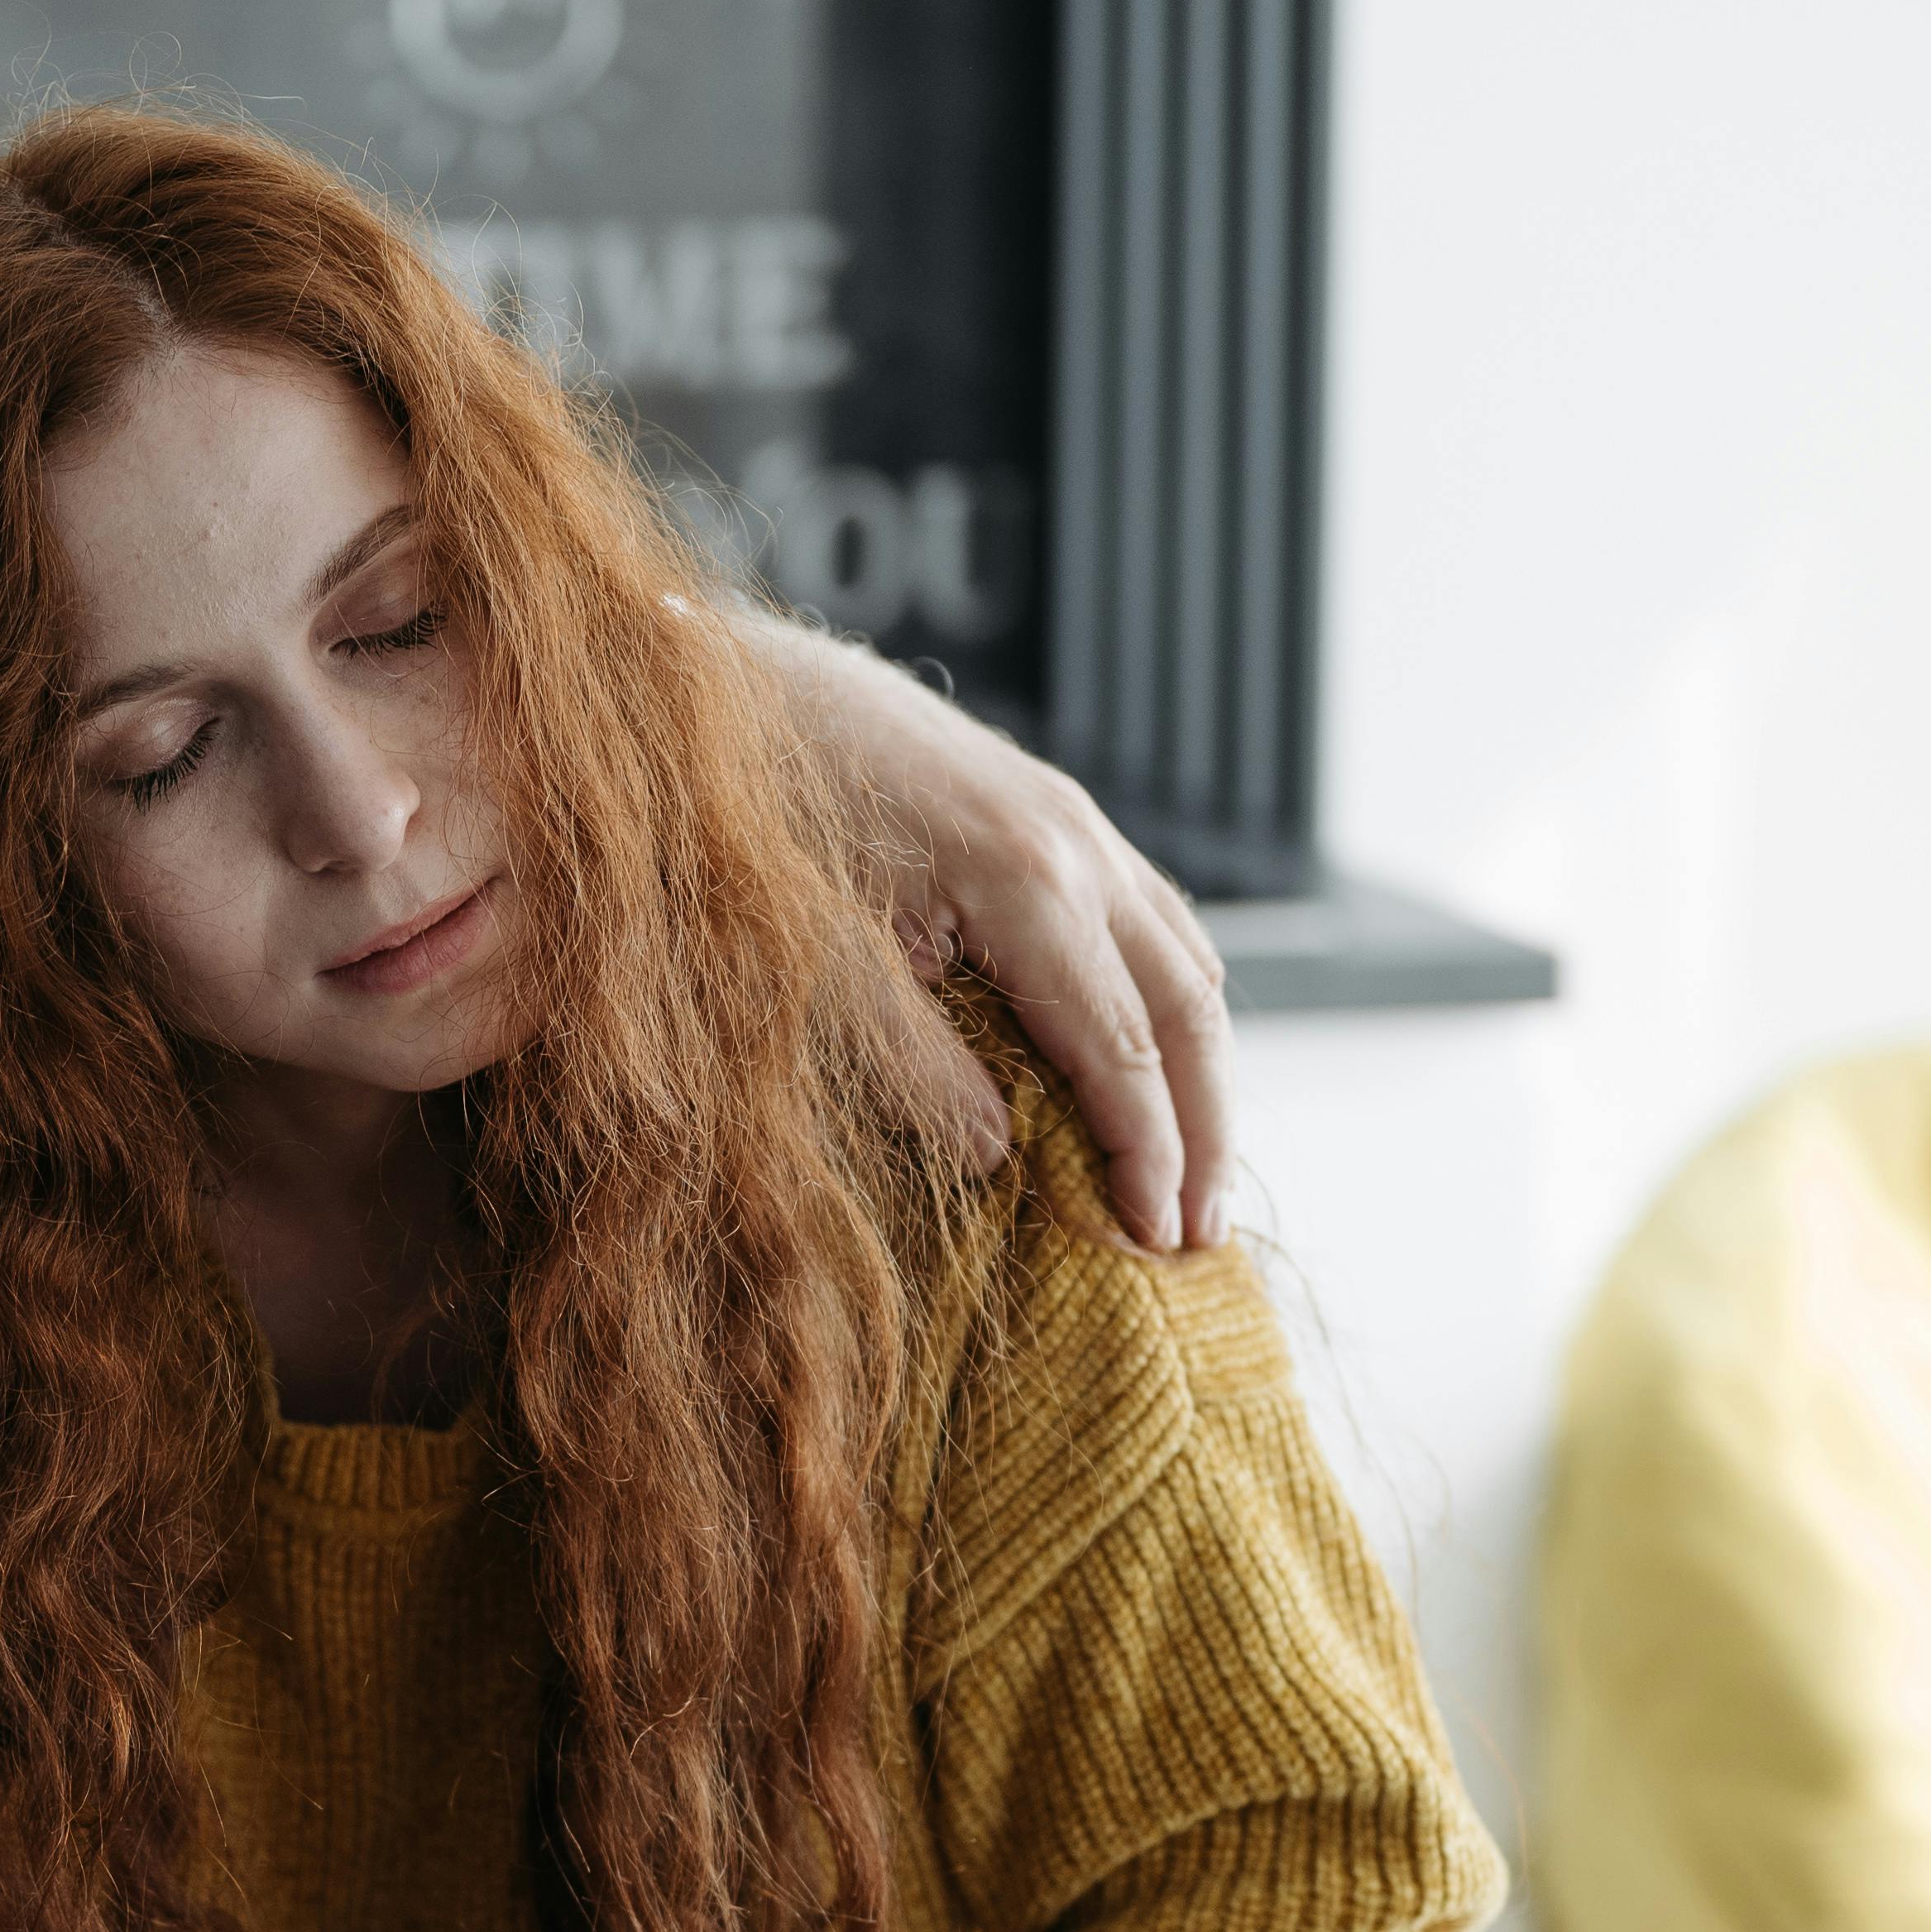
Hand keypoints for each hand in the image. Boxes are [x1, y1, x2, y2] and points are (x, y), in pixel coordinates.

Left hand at [755, 622, 1234, 1250]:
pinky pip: (1149, 919)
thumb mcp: (818, 968)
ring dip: (1200, 1069)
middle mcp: (1077, 843)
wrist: (726, 687)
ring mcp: (1074, 819)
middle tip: (1202, 1235)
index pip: (1124, 1050)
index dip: (1147, 1156)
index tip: (1156, 1244)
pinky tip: (1152, 1064)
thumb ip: (915, 1066)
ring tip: (1192, 1169)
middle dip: (1204, 1126)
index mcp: (1029, 883)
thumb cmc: (757, 826)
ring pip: (1186, 958)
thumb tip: (1001, 1157)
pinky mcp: (1051, 811)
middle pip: (1188, 1006)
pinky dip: (1169, 1004)